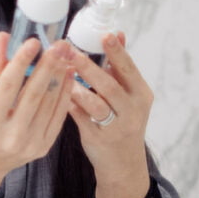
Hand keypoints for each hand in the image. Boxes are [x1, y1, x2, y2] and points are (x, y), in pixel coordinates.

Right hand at [0, 32, 75, 194]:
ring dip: (61, 78)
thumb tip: (5, 37)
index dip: (22, 61)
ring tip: (67, 56)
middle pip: (34, 94)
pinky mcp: (42, 148)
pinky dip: (65, 96)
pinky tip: (69, 77)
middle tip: (59, 44)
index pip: (8, 85)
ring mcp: (29, 144)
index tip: (34, 41)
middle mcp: (11, 135)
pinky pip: (57, 117)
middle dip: (48, 66)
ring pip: (50, 105)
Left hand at [68, 32, 152, 197]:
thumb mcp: (130, 95)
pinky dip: (70, 104)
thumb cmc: (124, 121)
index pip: (129, 69)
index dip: (117, 51)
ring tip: (62, 72)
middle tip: (72, 52)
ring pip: (96, 104)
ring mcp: (116, 127)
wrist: (124, 163)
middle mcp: (132, 110)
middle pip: (110, 86)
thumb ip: (121, 67)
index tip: (105, 35)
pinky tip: (58, 92)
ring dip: (77, 87)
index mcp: (141, 94)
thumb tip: (118, 34)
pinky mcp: (98, 139)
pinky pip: (81, 118)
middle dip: (90, 67)